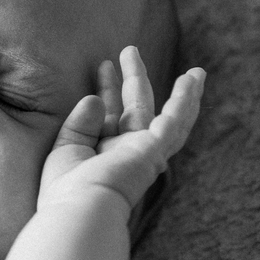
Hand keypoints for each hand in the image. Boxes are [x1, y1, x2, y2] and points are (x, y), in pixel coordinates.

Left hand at [39, 46, 205, 209]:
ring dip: (178, 91)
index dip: (107, 88)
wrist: (79, 210)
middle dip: (133, 78)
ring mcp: (144, 152)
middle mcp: (127, 153)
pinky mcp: (154, 150)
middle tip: (129, 49)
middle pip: (135, 107)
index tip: (103, 65)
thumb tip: (95, 98)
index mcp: (104, 154)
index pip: (110, 114)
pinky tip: (194, 79)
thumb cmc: (66, 189)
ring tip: (190, 69)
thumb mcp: (66, 148)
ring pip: (167, 116)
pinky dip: (186, 99)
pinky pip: (175, 120)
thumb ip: (80, 123)